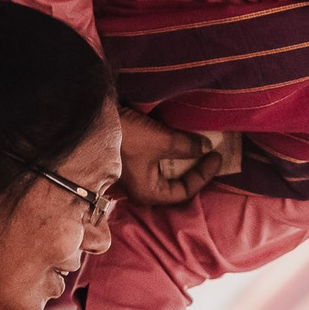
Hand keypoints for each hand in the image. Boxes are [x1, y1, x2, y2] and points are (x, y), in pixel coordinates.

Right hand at [114, 106, 238, 205]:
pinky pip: (159, 156)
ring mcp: (136, 171)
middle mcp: (142, 186)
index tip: (215, 155)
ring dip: (184, 156)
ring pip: (167, 168)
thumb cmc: (125, 136)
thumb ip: (186, 146)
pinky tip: (181, 136)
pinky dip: (172, 148)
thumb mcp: (160, 141)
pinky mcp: (132, 155)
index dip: (203, 176)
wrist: (93, 118)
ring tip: (199, 142)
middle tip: (211, 151)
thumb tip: (206, 147)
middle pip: (176, 182)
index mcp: (148, 192)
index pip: (184, 192)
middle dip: (195, 167)